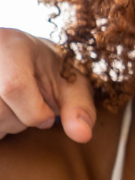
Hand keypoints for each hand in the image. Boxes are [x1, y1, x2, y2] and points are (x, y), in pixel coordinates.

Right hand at [0, 28, 95, 142]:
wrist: (22, 60)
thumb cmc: (50, 72)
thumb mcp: (72, 84)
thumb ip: (80, 108)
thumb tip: (82, 135)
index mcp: (11, 44)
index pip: (13, 86)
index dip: (35, 112)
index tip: (48, 116)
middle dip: (19, 121)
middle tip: (28, 109)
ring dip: (2, 126)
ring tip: (11, 108)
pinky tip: (1, 111)